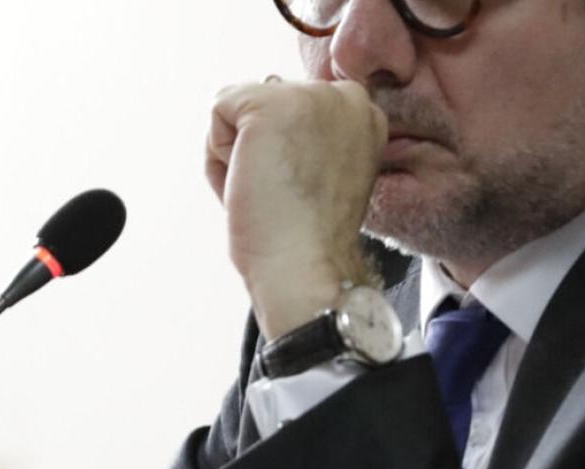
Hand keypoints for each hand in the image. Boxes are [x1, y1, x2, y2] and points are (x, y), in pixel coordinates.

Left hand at [206, 77, 387, 337]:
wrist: (307, 266)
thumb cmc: (310, 236)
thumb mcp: (327, 170)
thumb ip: (311, 134)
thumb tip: (271, 87)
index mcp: (365, 114)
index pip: (295, 109)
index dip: (286, 154)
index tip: (306, 191)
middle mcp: (346, 96)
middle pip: (266, 103)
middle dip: (260, 150)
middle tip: (287, 195)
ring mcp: (310, 96)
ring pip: (240, 110)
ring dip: (239, 154)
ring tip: (271, 192)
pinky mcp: (270, 103)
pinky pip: (218, 112)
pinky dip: (219, 156)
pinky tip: (251, 181)